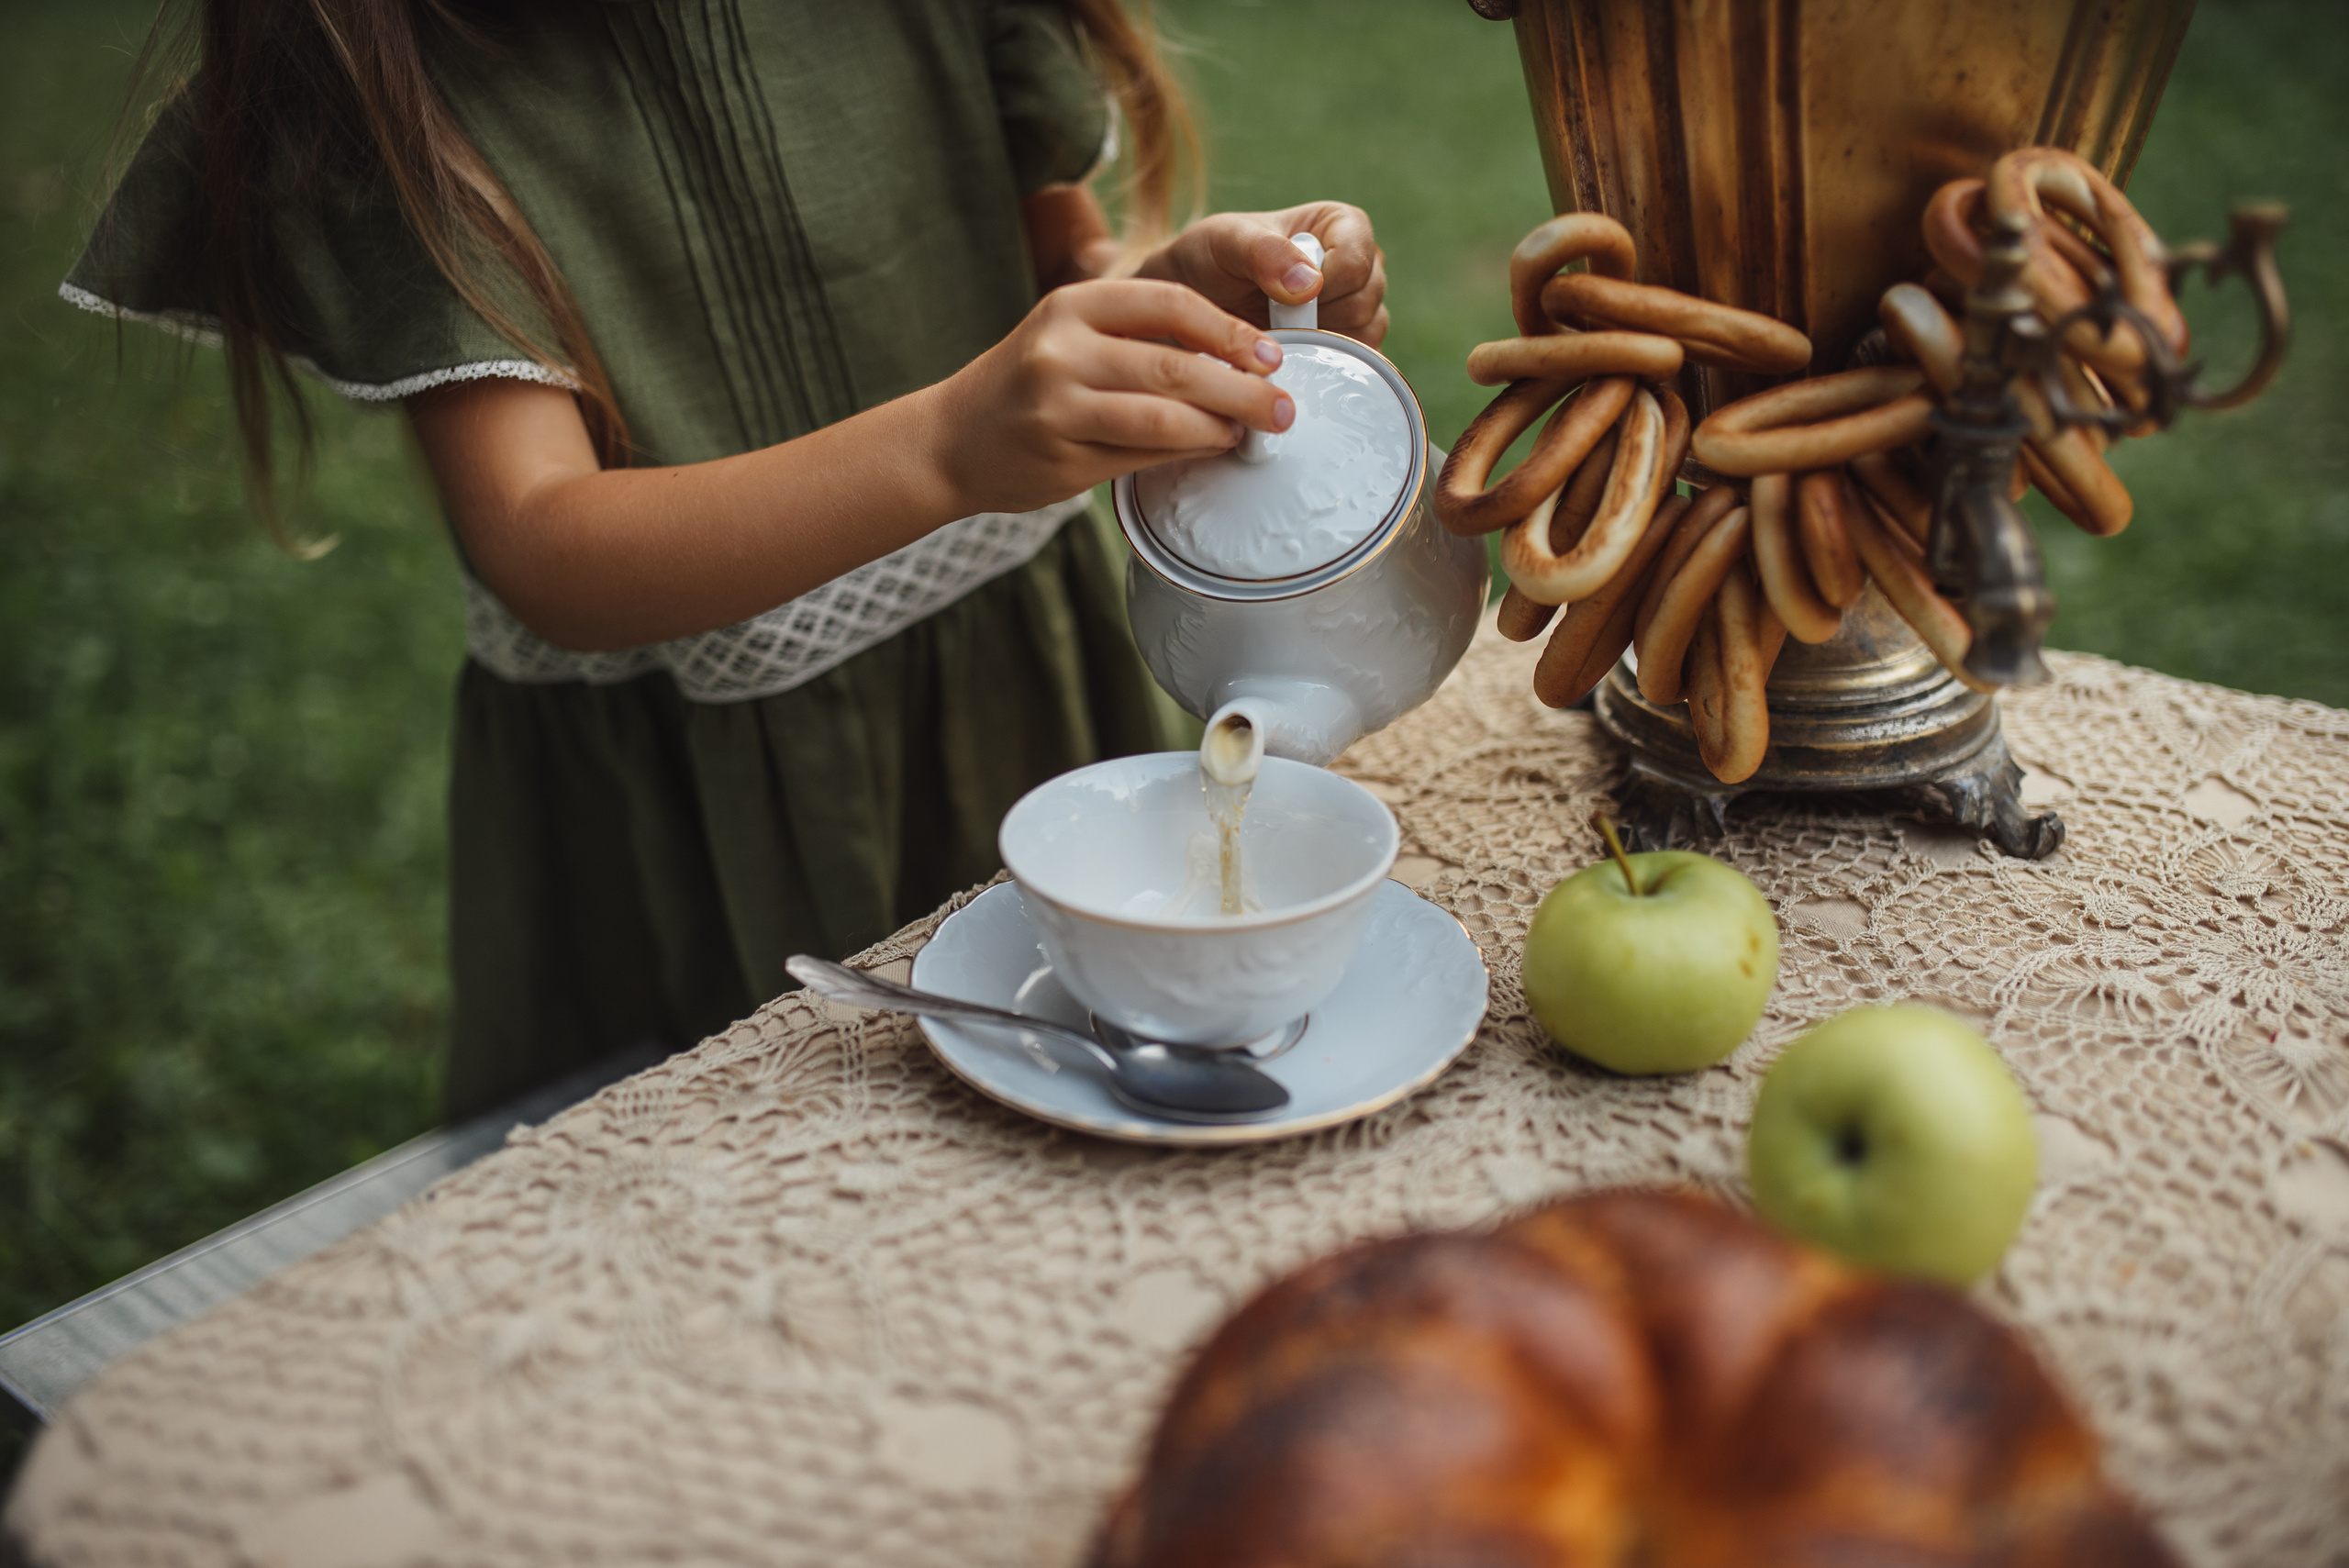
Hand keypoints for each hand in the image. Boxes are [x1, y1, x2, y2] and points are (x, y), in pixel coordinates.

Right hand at [926, 278, 1293, 514]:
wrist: (951, 440)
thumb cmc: (1027, 383)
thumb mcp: (1070, 334)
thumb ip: (1139, 336)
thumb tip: (1239, 359)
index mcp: (1072, 305)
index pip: (1170, 302)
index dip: (1229, 330)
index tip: (1271, 354)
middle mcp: (1061, 350)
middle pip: (1175, 365)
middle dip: (1242, 389)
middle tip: (1283, 407)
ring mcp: (1058, 407)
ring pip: (1163, 418)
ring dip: (1220, 428)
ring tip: (1253, 433)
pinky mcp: (1061, 458)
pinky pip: (1142, 457)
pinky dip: (1187, 454)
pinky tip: (1210, 449)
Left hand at [1134, 203, 1387, 345]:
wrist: (1195, 301)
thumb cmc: (1211, 259)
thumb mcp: (1226, 241)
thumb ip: (1266, 253)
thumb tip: (1312, 285)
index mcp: (1341, 225)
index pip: (1358, 261)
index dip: (1325, 283)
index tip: (1284, 292)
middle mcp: (1358, 265)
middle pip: (1364, 302)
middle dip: (1316, 315)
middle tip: (1272, 312)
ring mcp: (1356, 308)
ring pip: (1363, 336)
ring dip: (1317, 342)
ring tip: (1277, 329)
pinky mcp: (1347, 345)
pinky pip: (1354, 365)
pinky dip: (1320, 364)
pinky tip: (1288, 352)